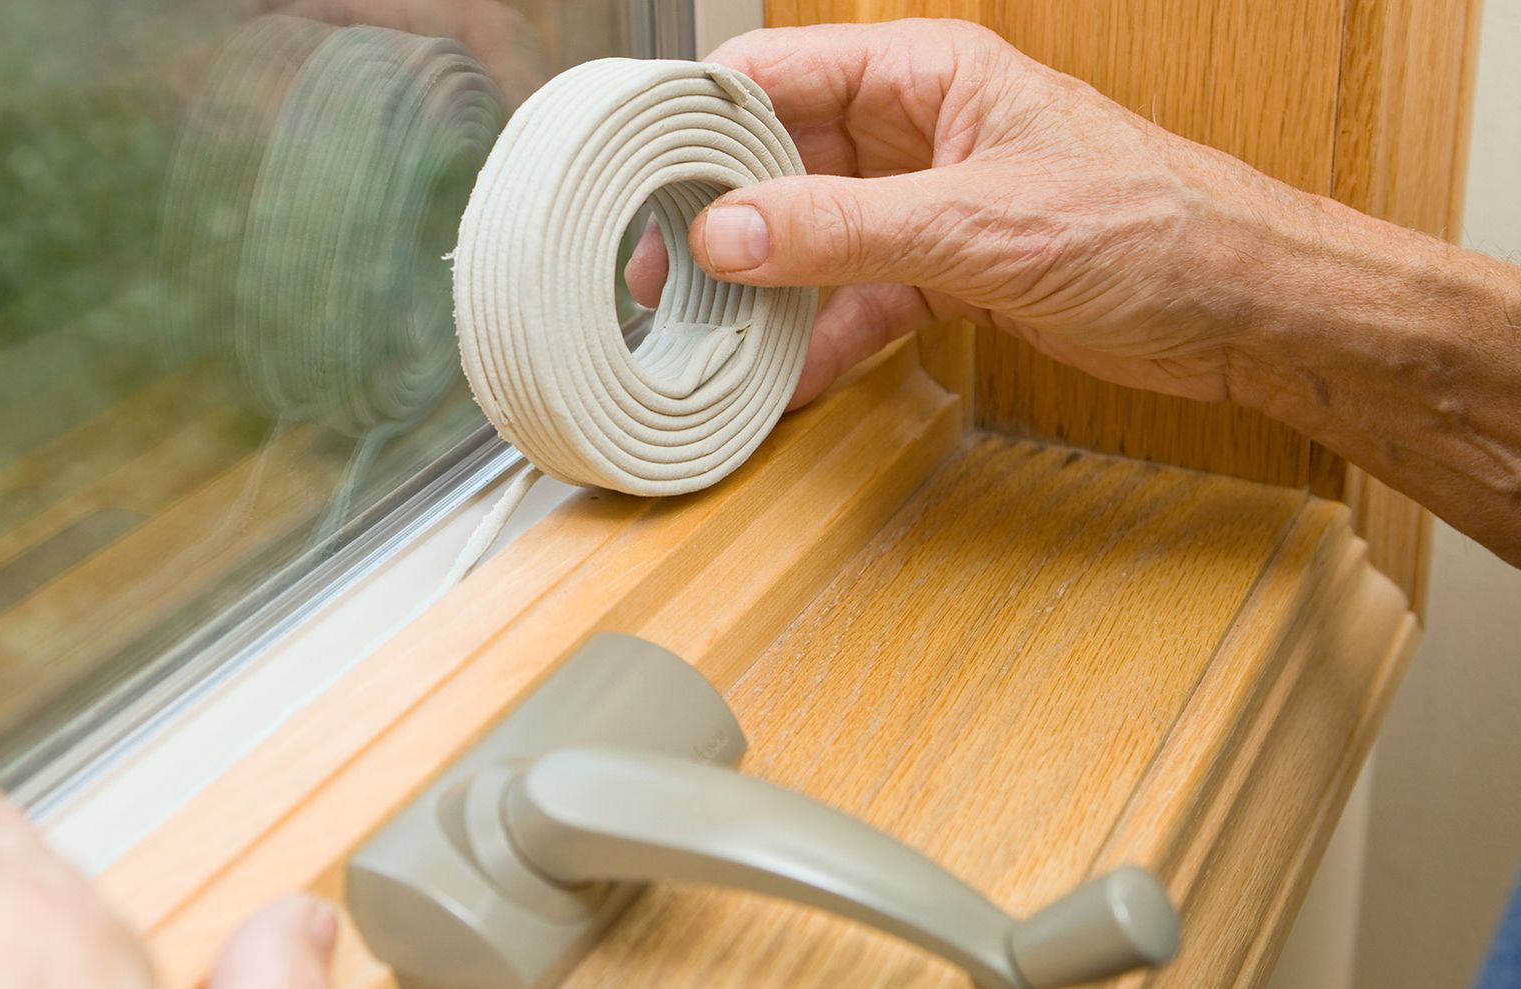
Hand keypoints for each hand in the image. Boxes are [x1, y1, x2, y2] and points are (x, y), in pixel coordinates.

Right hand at [625, 20, 1341, 408]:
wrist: (1246, 311)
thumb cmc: (1156, 225)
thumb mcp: (979, 222)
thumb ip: (843, 230)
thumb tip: (728, 233)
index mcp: (926, 73)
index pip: (775, 76)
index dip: (699, 125)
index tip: (638, 181)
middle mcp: (917, 131)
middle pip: (779, 162)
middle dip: (716, 218)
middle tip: (651, 272)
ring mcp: (928, 205)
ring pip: (810, 239)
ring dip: (762, 288)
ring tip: (699, 330)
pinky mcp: (947, 273)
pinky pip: (856, 302)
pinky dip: (819, 340)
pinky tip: (779, 378)